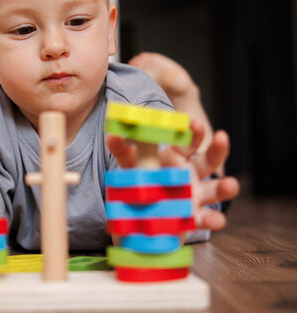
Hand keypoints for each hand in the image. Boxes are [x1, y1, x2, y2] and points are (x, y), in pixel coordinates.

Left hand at [106, 118, 239, 231]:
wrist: (137, 218)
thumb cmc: (139, 185)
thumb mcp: (130, 168)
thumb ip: (124, 151)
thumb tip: (112, 133)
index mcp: (175, 159)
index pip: (187, 142)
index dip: (192, 132)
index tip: (193, 122)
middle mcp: (189, 175)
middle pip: (208, 160)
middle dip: (217, 149)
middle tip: (222, 137)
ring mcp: (194, 197)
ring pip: (215, 189)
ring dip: (225, 186)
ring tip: (231, 184)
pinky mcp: (193, 219)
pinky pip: (208, 218)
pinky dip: (213, 219)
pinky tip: (212, 219)